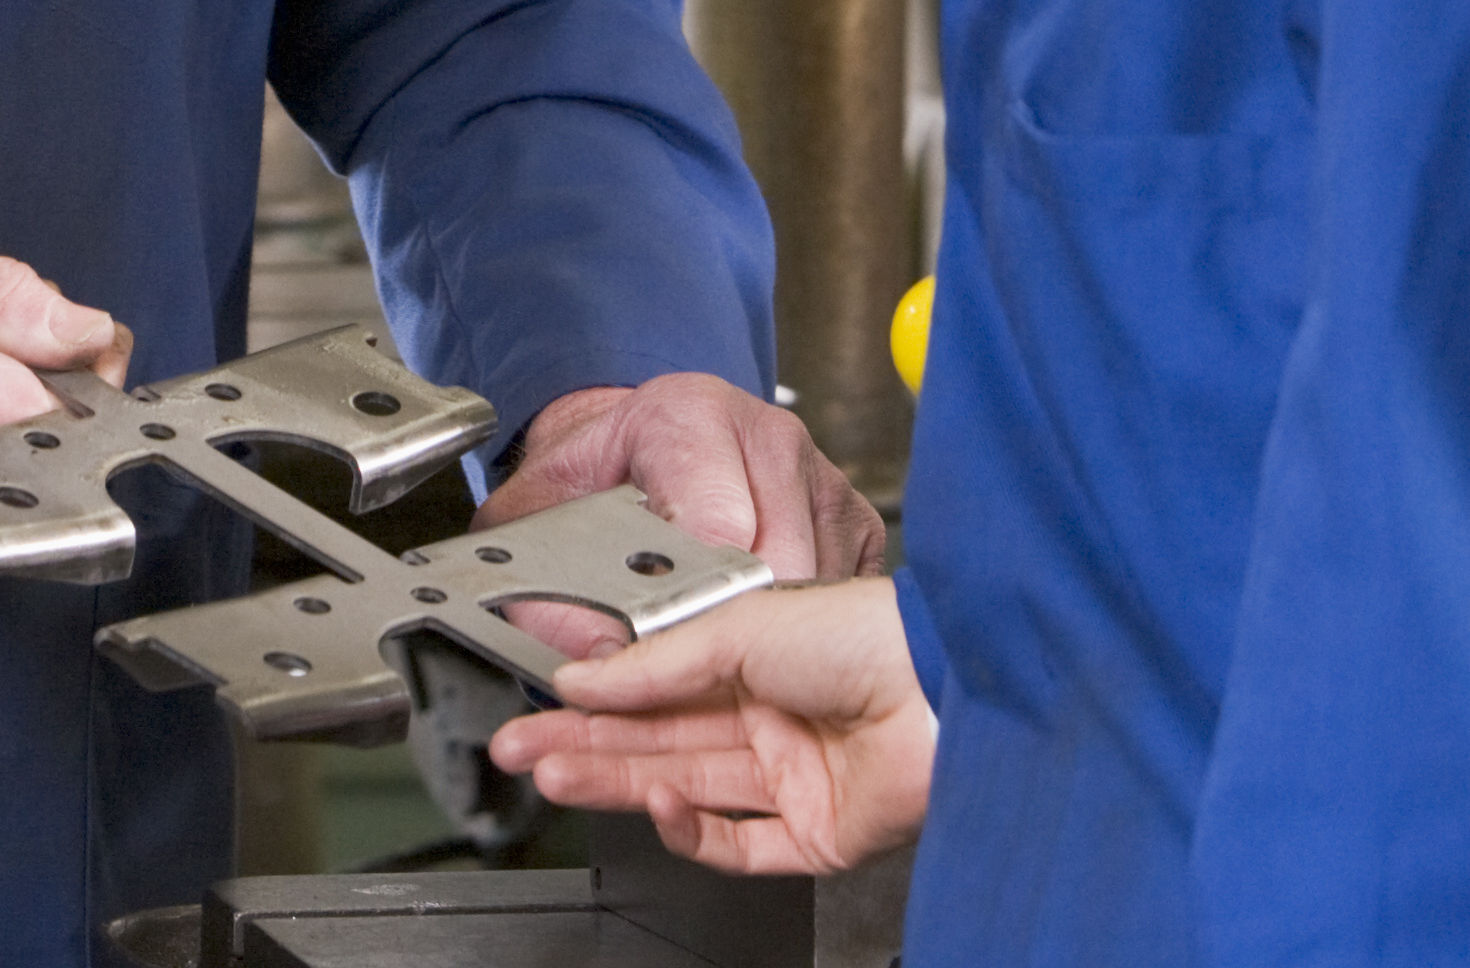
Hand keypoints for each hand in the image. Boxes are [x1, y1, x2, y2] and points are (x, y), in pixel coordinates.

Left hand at [481, 373, 885, 654]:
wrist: (635, 441)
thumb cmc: (597, 475)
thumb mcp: (541, 513)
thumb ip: (546, 582)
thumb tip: (595, 658)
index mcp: (691, 415)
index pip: (717, 524)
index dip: (688, 598)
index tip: (659, 640)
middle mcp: (769, 437)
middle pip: (777, 568)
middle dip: (731, 626)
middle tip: (685, 659)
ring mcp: (821, 477)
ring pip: (813, 593)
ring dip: (769, 636)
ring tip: (715, 641)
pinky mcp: (853, 519)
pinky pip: (838, 596)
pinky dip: (800, 628)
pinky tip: (756, 626)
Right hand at [484, 576, 936, 876]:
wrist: (945, 686)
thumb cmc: (866, 631)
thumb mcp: (737, 626)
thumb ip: (655, 662)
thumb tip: (584, 676)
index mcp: (757, 659)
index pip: (656, 686)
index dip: (595, 699)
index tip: (544, 700)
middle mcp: (775, 718)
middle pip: (660, 741)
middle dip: (585, 746)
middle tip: (524, 750)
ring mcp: (795, 778)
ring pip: (686, 789)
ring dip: (618, 784)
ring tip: (558, 776)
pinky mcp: (817, 834)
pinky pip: (739, 845)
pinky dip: (692, 832)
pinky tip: (656, 808)